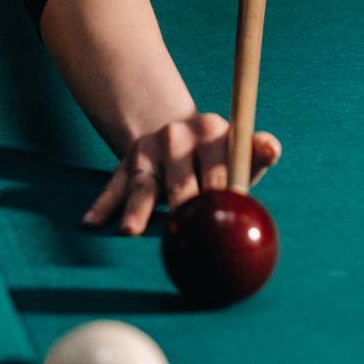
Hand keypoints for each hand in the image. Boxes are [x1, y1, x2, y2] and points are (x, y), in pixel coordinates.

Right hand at [80, 112, 281, 235]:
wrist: (177, 133)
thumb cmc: (218, 156)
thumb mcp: (238, 150)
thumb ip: (256, 153)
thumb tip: (273, 146)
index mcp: (211, 130)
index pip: (218, 166)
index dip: (221, 192)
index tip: (220, 214)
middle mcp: (175, 135)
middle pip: (180, 179)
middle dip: (182, 207)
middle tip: (184, 233)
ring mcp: (147, 150)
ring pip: (144, 184)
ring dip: (137, 209)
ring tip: (130, 231)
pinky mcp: (126, 165)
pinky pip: (113, 187)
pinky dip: (103, 205)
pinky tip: (91, 223)